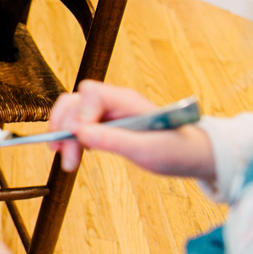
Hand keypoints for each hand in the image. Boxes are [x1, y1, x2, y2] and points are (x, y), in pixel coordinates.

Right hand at [48, 80, 215, 181]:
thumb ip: (114, 140)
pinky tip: (75, 154)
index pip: (91, 94)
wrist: (191, 155)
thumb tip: (80, 133)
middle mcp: (113, 102)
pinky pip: (79, 126)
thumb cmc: (176, 150)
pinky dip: (71, 139)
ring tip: (66, 159)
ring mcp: (108, 113)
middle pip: (75, 102)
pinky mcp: (105, 125)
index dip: (80, 113)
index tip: (78, 136)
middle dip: (63, 125)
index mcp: (126, 101)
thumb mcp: (148, 151)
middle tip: (61, 152)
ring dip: (63, 134)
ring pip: (72, 114)